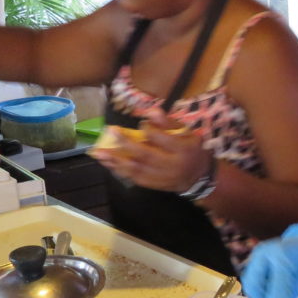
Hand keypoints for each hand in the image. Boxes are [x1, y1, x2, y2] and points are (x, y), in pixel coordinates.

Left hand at [90, 109, 210, 192]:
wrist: (198, 177)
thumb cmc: (191, 149)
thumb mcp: (186, 132)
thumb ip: (168, 122)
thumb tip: (149, 111)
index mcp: (184, 150)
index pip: (162, 139)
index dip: (149, 130)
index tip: (141, 124)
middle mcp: (173, 166)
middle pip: (146, 155)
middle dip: (125, 144)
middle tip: (109, 131)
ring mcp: (163, 178)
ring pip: (137, 169)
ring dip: (116, 160)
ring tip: (99, 152)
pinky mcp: (155, 185)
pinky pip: (135, 178)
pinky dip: (120, 170)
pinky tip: (109, 163)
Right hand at [241, 222, 297, 297]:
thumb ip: (290, 297)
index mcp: (284, 256)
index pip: (276, 286)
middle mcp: (265, 253)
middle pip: (254, 286)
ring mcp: (257, 255)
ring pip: (250, 284)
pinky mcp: (253, 260)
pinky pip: (252, 281)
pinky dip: (260, 292)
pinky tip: (271, 294)